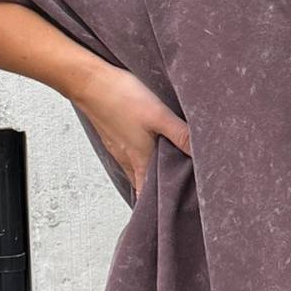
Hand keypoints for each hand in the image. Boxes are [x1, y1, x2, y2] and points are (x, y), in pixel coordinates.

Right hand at [72, 64, 190, 196]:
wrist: (88, 81)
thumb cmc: (121, 97)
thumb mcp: (158, 115)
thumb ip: (181, 135)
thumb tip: (202, 154)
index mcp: (141, 162)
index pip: (149, 196)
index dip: (161, 205)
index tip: (177, 209)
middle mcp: (128, 161)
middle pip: (145, 187)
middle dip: (160, 192)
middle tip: (179, 194)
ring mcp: (120, 150)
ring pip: (138, 172)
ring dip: (151, 175)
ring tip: (169, 174)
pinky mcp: (115, 138)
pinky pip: (131, 158)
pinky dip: (143, 160)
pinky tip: (151, 150)